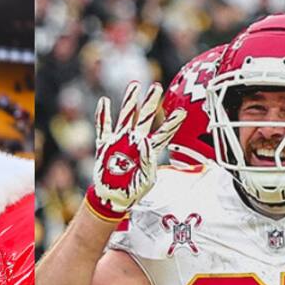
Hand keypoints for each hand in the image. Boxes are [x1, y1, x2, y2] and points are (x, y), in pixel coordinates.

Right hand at [86, 81, 185, 221]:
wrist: (113, 199)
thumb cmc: (133, 191)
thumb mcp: (146, 181)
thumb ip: (148, 163)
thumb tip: (145, 142)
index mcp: (148, 151)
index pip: (163, 133)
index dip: (172, 123)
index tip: (182, 111)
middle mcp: (135, 142)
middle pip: (145, 118)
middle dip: (150, 102)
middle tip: (156, 87)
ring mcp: (119, 142)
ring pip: (126, 117)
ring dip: (130, 101)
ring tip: (134, 85)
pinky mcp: (105, 146)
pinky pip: (103, 128)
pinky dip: (103, 115)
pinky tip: (104, 102)